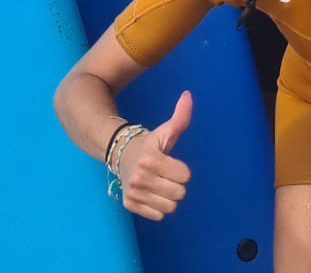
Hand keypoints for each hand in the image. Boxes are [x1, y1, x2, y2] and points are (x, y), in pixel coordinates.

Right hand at [119, 91, 193, 221]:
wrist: (121, 154)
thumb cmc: (151, 144)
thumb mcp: (166, 131)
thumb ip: (180, 116)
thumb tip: (188, 95)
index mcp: (151, 159)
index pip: (186, 176)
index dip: (182, 170)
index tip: (171, 163)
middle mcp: (140, 177)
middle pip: (180, 194)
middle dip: (176, 184)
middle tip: (165, 175)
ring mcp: (133, 192)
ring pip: (170, 207)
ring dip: (169, 198)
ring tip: (159, 185)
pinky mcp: (129, 204)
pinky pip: (158, 216)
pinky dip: (158, 207)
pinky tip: (151, 194)